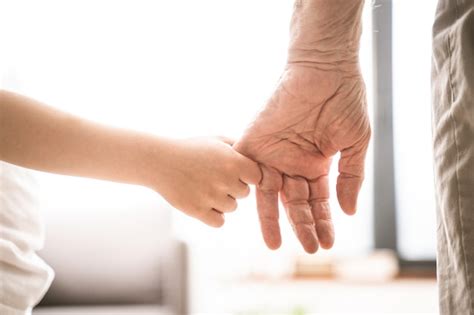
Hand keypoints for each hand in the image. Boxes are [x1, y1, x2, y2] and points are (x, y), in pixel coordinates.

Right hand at [152, 137, 260, 226]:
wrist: (159, 161)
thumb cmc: (191, 149)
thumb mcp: (217, 141)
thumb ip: (240, 148)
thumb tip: (261, 159)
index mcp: (233, 161)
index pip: (256, 176)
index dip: (246, 175)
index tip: (235, 171)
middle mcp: (225, 180)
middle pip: (244, 193)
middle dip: (233, 187)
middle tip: (214, 177)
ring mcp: (211, 197)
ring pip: (232, 208)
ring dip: (222, 201)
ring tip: (204, 187)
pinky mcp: (198, 211)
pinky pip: (219, 221)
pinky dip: (213, 215)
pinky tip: (202, 201)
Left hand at [234, 65, 369, 252]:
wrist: (324, 69)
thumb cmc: (344, 101)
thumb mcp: (355, 144)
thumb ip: (350, 178)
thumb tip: (349, 212)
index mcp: (316, 165)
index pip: (318, 201)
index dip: (322, 222)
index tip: (327, 243)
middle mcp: (292, 164)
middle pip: (294, 203)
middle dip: (302, 226)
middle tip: (308, 249)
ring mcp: (272, 155)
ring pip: (270, 194)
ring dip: (273, 219)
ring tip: (275, 245)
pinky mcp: (253, 142)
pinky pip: (247, 171)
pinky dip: (249, 191)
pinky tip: (255, 212)